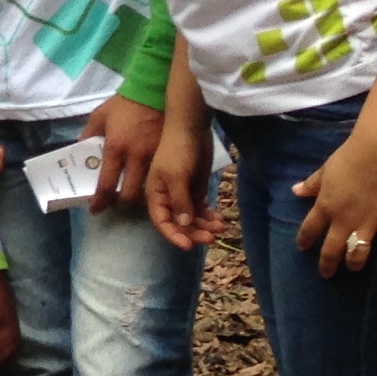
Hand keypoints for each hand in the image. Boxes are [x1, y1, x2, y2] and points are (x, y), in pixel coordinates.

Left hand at [81, 93, 166, 212]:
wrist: (153, 90)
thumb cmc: (124, 105)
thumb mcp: (99, 117)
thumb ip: (87, 135)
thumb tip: (80, 151)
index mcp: (115, 149)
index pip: (106, 185)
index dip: (99, 201)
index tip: (95, 209)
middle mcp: (135, 157)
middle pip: (129, 195)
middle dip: (120, 204)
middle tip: (114, 203)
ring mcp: (155, 157)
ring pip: (148, 191)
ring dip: (138, 199)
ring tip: (131, 197)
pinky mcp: (168, 154)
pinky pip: (160, 179)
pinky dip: (153, 187)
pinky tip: (148, 186)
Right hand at [146, 120, 223, 252]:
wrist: (192, 129)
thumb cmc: (177, 150)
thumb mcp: (177, 176)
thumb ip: (180, 200)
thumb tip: (183, 225)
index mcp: (155, 196)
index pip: (162, 222)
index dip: (174, 236)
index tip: (189, 245)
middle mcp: (168, 199)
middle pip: (179, 224)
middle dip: (195, 232)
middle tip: (211, 237)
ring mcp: (183, 195)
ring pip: (193, 219)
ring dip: (205, 226)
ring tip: (220, 227)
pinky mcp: (196, 190)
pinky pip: (202, 210)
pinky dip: (210, 216)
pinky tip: (220, 219)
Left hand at [293, 131, 376, 277]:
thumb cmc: (350, 155)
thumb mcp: (325, 169)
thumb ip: (312, 184)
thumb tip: (295, 191)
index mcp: (326, 206)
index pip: (309, 230)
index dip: (304, 241)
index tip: (303, 247)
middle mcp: (345, 220)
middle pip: (331, 250)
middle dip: (327, 265)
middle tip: (326, 273)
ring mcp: (370, 223)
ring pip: (359, 254)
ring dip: (354, 264)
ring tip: (353, 266)